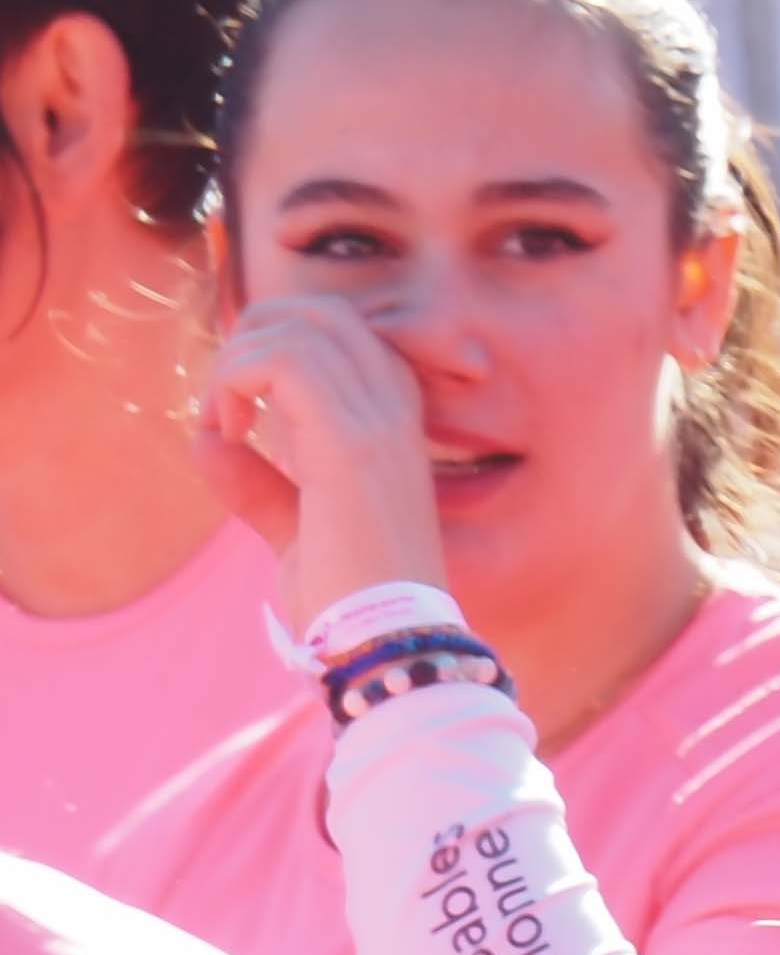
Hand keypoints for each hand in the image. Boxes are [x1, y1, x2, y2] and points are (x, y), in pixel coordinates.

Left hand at [195, 297, 446, 625]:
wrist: (385, 641)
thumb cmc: (350, 600)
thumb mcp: (295, 532)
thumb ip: (257, 485)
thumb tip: (207, 441)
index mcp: (397, 425)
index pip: (343, 335)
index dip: (274, 349)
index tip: (240, 414)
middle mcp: (396, 411)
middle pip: (319, 313)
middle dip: (251, 340)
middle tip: (224, 405)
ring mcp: (378, 420)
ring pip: (295, 328)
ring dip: (235, 363)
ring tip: (224, 424)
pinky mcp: (349, 439)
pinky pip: (278, 362)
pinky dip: (233, 382)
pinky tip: (228, 431)